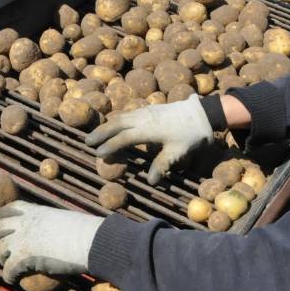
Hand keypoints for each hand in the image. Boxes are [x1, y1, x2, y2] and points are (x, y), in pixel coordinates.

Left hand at [0, 201, 103, 283]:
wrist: (90, 241)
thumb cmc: (87, 232)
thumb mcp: (67, 220)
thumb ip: (55, 224)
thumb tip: (60, 233)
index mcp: (36, 211)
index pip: (11, 208)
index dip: (1, 214)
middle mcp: (25, 223)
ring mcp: (22, 239)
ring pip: (1, 250)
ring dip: (2, 259)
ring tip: (7, 265)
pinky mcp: (24, 258)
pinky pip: (9, 269)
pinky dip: (9, 276)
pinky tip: (13, 280)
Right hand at [85, 94, 212, 184]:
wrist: (202, 113)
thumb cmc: (191, 135)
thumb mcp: (178, 152)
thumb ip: (163, 165)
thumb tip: (150, 182)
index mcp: (148, 129)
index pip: (123, 138)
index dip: (110, 146)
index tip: (99, 154)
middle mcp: (143, 118)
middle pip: (116, 124)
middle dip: (101, 132)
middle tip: (87, 142)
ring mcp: (146, 111)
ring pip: (121, 117)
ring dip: (107, 125)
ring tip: (96, 135)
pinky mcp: (150, 108)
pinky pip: (128, 113)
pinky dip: (118, 120)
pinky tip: (115, 125)